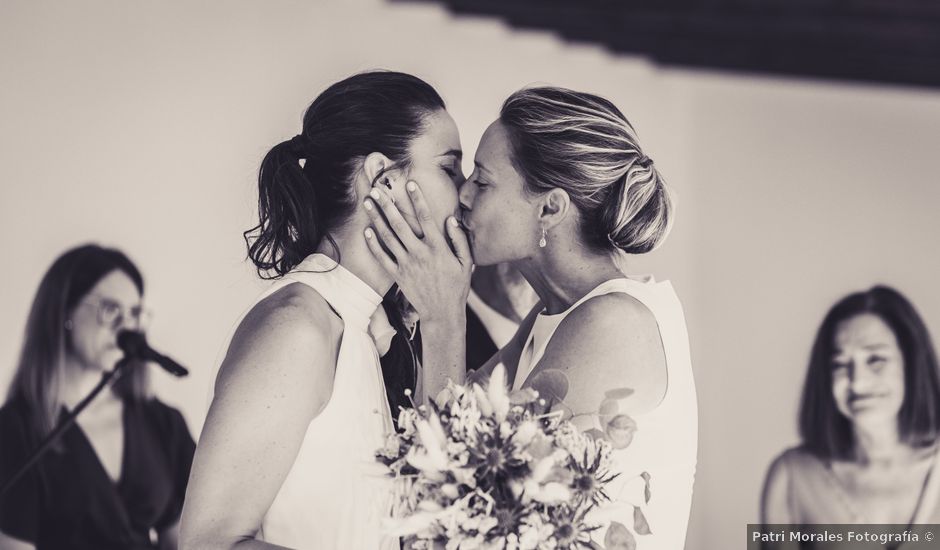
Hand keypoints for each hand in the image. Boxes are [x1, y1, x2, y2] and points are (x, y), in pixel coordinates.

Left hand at [362, 180, 472, 323]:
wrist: (442, 313)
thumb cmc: (457, 286)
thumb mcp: (466, 262)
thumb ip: (459, 240)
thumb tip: (451, 219)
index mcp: (438, 248)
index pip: (426, 217)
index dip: (418, 199)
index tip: (410, 183)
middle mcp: (420, 253)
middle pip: (401, 224)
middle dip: (388, 205)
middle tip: (376, 189)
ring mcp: (407, 264)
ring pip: (388, 237)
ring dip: (377, 219)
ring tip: (367, 204)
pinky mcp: (398, 275)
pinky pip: (382, 258)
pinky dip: (373, 245)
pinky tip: (367, 231)